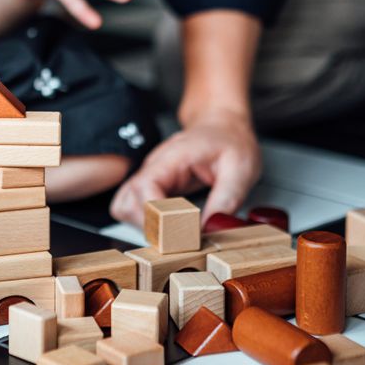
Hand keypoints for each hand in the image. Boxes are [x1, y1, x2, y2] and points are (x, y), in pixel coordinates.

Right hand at [110, 108, 260, 225]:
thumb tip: (208, 230)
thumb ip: (226, 199)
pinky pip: (132, 207)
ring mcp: (149, 176)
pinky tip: (168, 225)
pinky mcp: (151, 185)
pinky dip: (144, 221)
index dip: (159, 215)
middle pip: (128, 202)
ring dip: (144, 225)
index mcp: (172, 158)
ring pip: (123, 207)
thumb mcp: (241, 168)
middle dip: (151, 226)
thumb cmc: (230, 141)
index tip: (183, 233)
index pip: (146, 188)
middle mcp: (153, 167)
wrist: (223, 126)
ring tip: (173, 233)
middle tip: (180, 238)